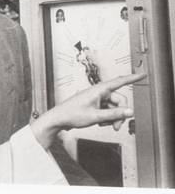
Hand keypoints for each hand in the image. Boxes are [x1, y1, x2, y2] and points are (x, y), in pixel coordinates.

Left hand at [31, 73, 145, 148]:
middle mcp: (98, 92)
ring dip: (112, 117)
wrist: (59, 119)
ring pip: (113, 107)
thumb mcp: (96, 116)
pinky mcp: (94, 104)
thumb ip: (114, 114)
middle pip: (118, 101)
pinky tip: (99, 123)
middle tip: (116, 127)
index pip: (119, 82)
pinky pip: (106, 110)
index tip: (142, 74)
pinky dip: (106, 118)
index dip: (132, 78)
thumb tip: (129, 111)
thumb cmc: (73, 114)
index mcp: (99, 89)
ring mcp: (96, 98)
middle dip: (119, 114)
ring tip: (102, 125)